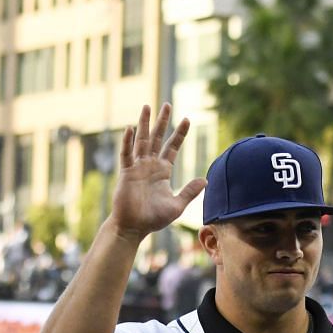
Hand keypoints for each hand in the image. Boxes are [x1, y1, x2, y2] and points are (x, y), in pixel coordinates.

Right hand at [109, 102, 206, 240]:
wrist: (134, 227)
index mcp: (162, 171)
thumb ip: (189, 191)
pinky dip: (128, 141)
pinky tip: (130, 128)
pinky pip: (126, 154)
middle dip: (162, 121)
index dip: (179, 133)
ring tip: (148, 106)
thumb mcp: (177, 205)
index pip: (172, 147)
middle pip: (157, 138)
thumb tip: (206, 180)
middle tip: (167, 104)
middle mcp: (150, 165)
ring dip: (144, 124)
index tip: (187, 119)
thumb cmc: (153, 219)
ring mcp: (137, 167)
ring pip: (142, 140)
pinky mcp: (126, 173)